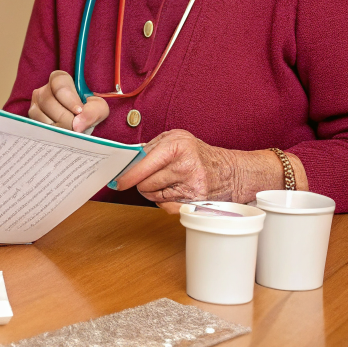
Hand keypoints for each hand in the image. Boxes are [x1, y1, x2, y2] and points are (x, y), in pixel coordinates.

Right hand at [28, 70, 109, 132]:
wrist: (82, 123)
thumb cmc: (89, 110)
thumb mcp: (98, 108)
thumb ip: (93, 112)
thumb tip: (77, 125)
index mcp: (59, 79)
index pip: (60, 85)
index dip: (69, 99)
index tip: (79, 111)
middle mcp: (44, 89)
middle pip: (49, 101)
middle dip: (65, 117)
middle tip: (76, 127)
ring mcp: (35, 104)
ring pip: (41, 115)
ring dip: (58, 126)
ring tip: (70, 130)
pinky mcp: (32, 118)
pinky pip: (38, 125)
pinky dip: (51, 132)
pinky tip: (61, 134)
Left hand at [112, 129, 239, 211]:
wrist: (229, 171)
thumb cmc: (197, 154)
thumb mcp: (175, 139)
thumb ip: (151, 148)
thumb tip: (128, 163)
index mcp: (177, 145)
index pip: (144, 164)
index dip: (128, 175)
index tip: (118, 182)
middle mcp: (185, 164)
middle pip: (146, 183)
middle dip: (142, 184)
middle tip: (149, 179)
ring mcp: (192, 184)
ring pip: (155, 196)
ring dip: (154, 193)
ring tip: (166, 182)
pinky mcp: (197, 200)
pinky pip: (168, 207)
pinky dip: (165, 202)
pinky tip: (174, 192)